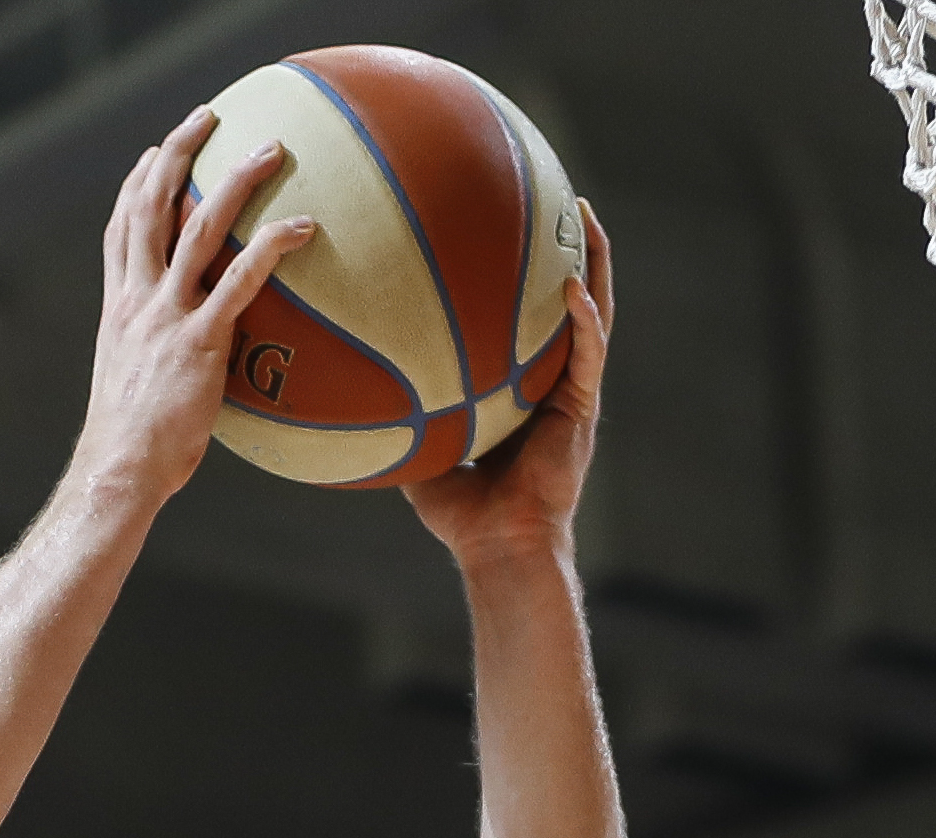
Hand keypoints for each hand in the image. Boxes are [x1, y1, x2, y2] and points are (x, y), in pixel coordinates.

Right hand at [72, 108, 313, 506]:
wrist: (119, 471)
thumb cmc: (134, 452)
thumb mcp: (139, 396)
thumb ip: (163, 370)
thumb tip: (197, 379)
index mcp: (118, 311)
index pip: (120, 233)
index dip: (134, 187)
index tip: (151, 155)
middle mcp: (137, 301)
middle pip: (150, 206)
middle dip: (177, 152)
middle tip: (208, 116)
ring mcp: (166, 316)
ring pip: (197, 227)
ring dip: (234, 180)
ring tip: (270, 147)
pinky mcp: (199, 340)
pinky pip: (240, 279)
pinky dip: (271, 246)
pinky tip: (304, 226)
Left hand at [406, 201, 610, 567]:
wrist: (498, 547)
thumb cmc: (460, 512)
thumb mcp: (418, 447)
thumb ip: (394, 407)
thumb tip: (341, 377)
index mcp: (522, 383)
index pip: (527, 314)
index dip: (524, 269)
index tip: (509, 220)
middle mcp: (553, 379)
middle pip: (569, 297)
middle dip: (567, 245)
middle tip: (556, 193)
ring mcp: (572, 392)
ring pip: (593, 313)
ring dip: (594, 262)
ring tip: (583, 214)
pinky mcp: (581, 410)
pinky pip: (588, 354)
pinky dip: (585, 319)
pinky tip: (574, 285)